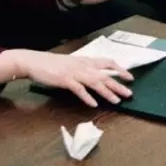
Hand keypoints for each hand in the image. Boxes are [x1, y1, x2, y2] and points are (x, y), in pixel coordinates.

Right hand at [13, 49, 133, 106]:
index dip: (120, 70)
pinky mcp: (65, 80)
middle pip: (105, 75)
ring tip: (117, 101)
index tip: (130, 77)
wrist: (35, 62)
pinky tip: (94, 104)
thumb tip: (97, 75)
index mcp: (86, 60)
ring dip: (107, 92)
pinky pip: (79, 89)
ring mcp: (74, 72)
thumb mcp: (72, 63)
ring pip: (95, 82)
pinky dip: (87, 97)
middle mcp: (83, 65)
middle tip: (130, 93)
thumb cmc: (53, 64)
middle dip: (118, 84)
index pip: (107, 63)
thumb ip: (84, 68)